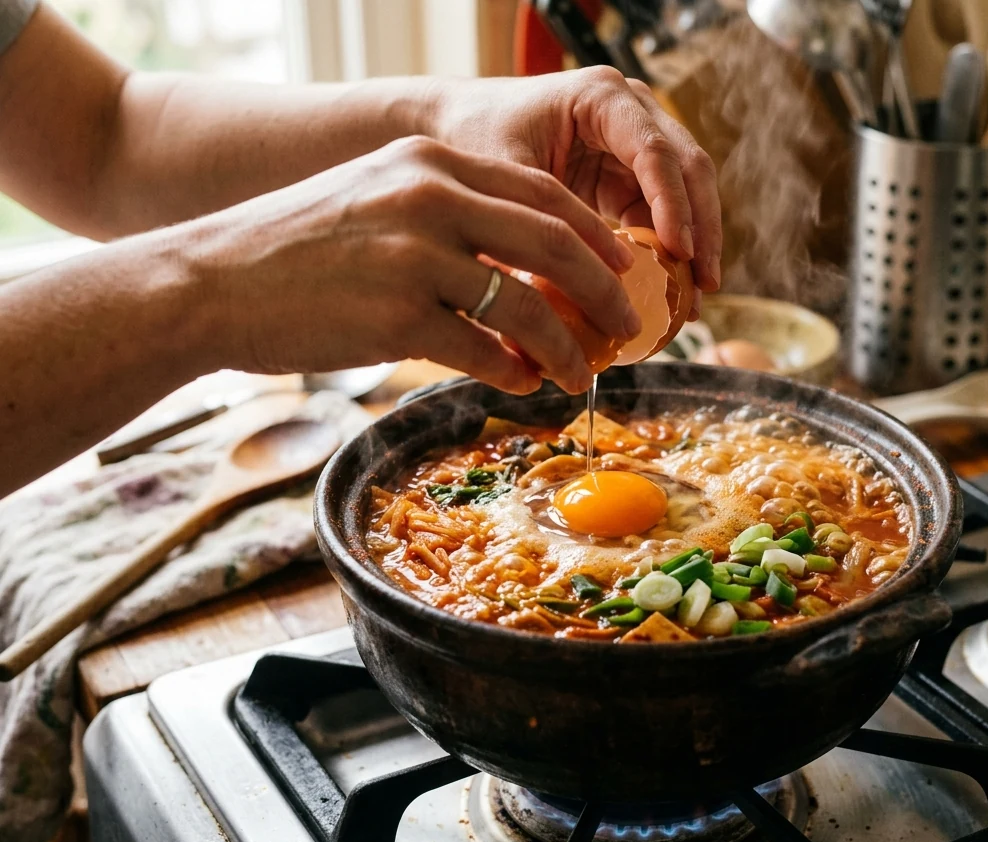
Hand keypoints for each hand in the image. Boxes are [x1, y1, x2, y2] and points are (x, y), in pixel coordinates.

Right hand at [187, 136, 641, 393]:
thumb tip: (522, 271)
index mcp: (430, 159)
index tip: (622, 270)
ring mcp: (413, 255)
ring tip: (580, 374)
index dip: (594, 236)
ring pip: (526, 305)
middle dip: (604, 292)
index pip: (541, 192)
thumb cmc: (296, 250)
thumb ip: (447, 219)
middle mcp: (428, 196)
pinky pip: (481, 349)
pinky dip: (513, 370)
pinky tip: (522, 383)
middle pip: (553, 243)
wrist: (210, 282)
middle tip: (625, 327)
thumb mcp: (376, 201)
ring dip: (565, 347)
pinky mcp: (395, 316)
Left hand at [430, 67, 722, 315]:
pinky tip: (673, 295)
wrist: (458, 127)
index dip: (674, 203)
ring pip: (687, 193)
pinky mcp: (629, 177)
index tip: (679, 253)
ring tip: (695, 301)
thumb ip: (539, 220)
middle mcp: (631, 111)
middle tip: (704, 284)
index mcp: (602, 97)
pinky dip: (669, 254)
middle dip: (701, 229)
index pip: (655, 151)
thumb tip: (565, 290)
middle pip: (689, 168)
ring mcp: (635, 143)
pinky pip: (662, 215)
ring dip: (694, 246)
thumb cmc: (474, 137)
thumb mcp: (502, 177)